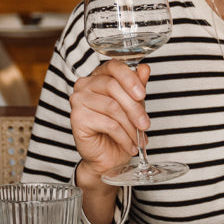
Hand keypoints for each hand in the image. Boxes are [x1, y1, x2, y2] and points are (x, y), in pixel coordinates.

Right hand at [68, 61, 152, 187]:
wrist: (106, 157)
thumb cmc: (118, 129)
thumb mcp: (133, 105)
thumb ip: (137, 86)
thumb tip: (144, 68)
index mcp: (98, 76)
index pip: (113, 66)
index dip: (129, 78)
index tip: (142, 94)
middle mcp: (84, 84)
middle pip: (114, 87)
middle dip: (135, 108)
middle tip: (145, 125)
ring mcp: (78, 100)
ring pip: (112, 107)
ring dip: (130, 126)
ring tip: (139, 139)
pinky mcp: (77, 118)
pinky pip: (108, 124)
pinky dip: (124, 137)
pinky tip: (130, 145)